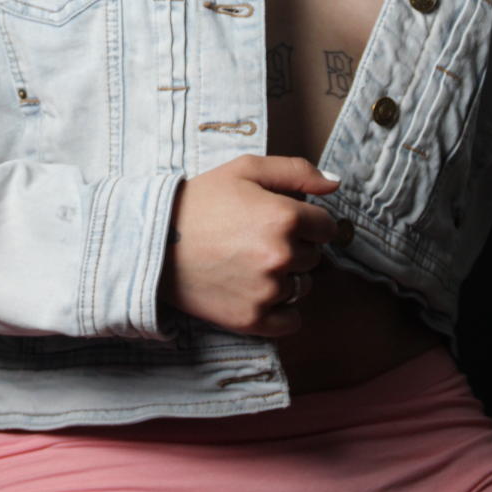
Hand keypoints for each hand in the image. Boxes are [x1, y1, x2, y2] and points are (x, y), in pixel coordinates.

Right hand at [159, 155, 340, 337]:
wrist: (156, 240)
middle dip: (296, 246)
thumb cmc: (202, 201)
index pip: (326, 226)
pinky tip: (260, 290)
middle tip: (259, 237)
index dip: (308, 220)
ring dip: (288, 276)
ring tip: (253, 261)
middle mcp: (281, 256)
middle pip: (314, 256)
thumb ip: (297, 171)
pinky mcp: (252, 319)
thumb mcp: (246, 170)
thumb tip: (335, 183)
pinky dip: (282, 309)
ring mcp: (267, 291)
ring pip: (303, 286)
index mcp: (284, 217)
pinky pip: (291, 321)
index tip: (285, 219)